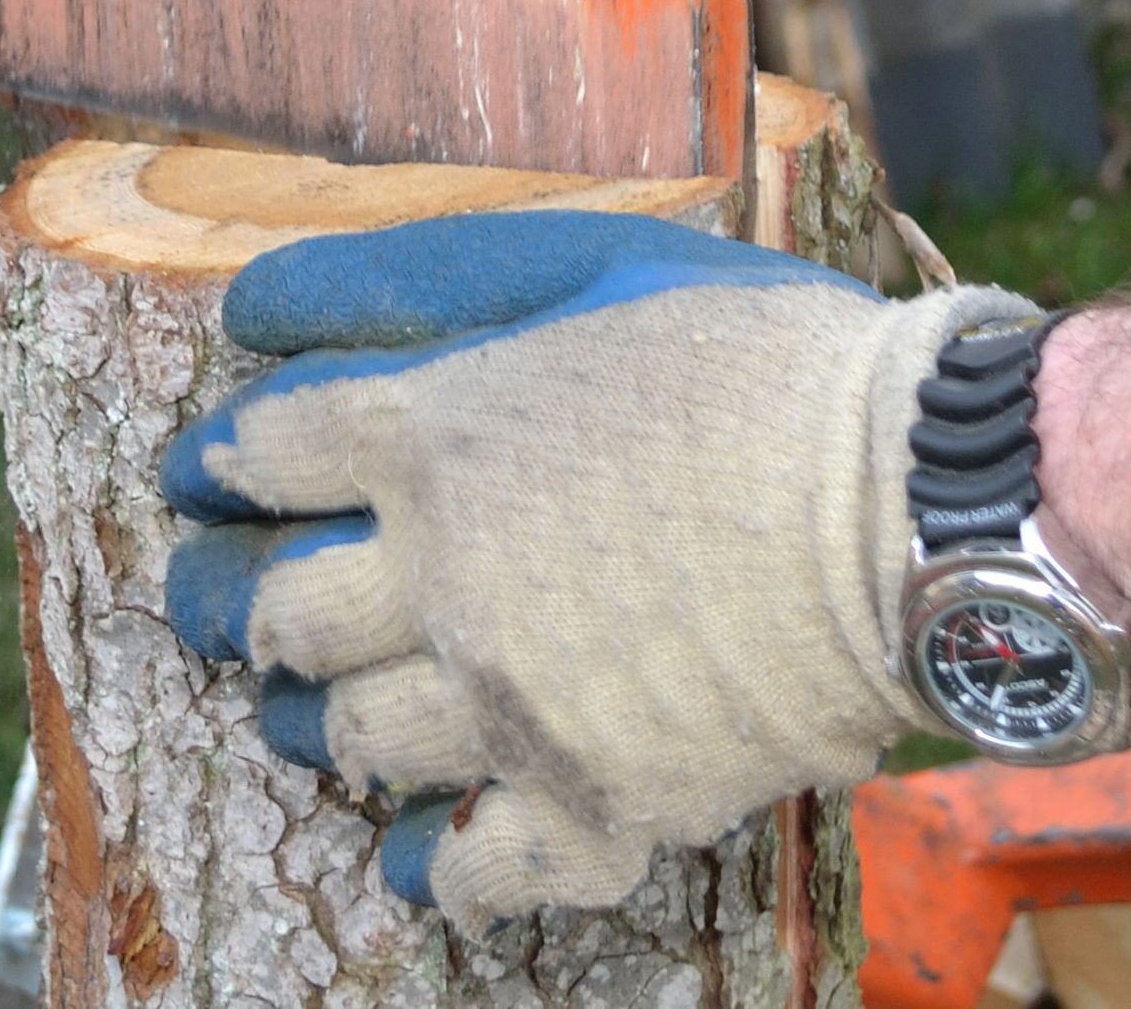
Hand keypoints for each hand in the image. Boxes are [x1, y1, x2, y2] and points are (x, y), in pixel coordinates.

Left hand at [158, 210, 1033, 923]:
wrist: (919, 505)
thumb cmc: (764, 361)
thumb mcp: (584, 263)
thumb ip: (414, 276)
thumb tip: (250, 306)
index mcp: (436, 437)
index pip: (266, 454)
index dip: (226, 459)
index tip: (210, 473)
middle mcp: (447, 579)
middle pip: (275, 611)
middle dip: (226, 603)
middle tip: (222, 604)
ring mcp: (513, 706)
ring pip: (352, 738)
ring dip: (318, 722)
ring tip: (320, 712)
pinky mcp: (594, 805)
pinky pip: (470, 866)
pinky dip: (432, 862)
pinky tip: (423, 851)